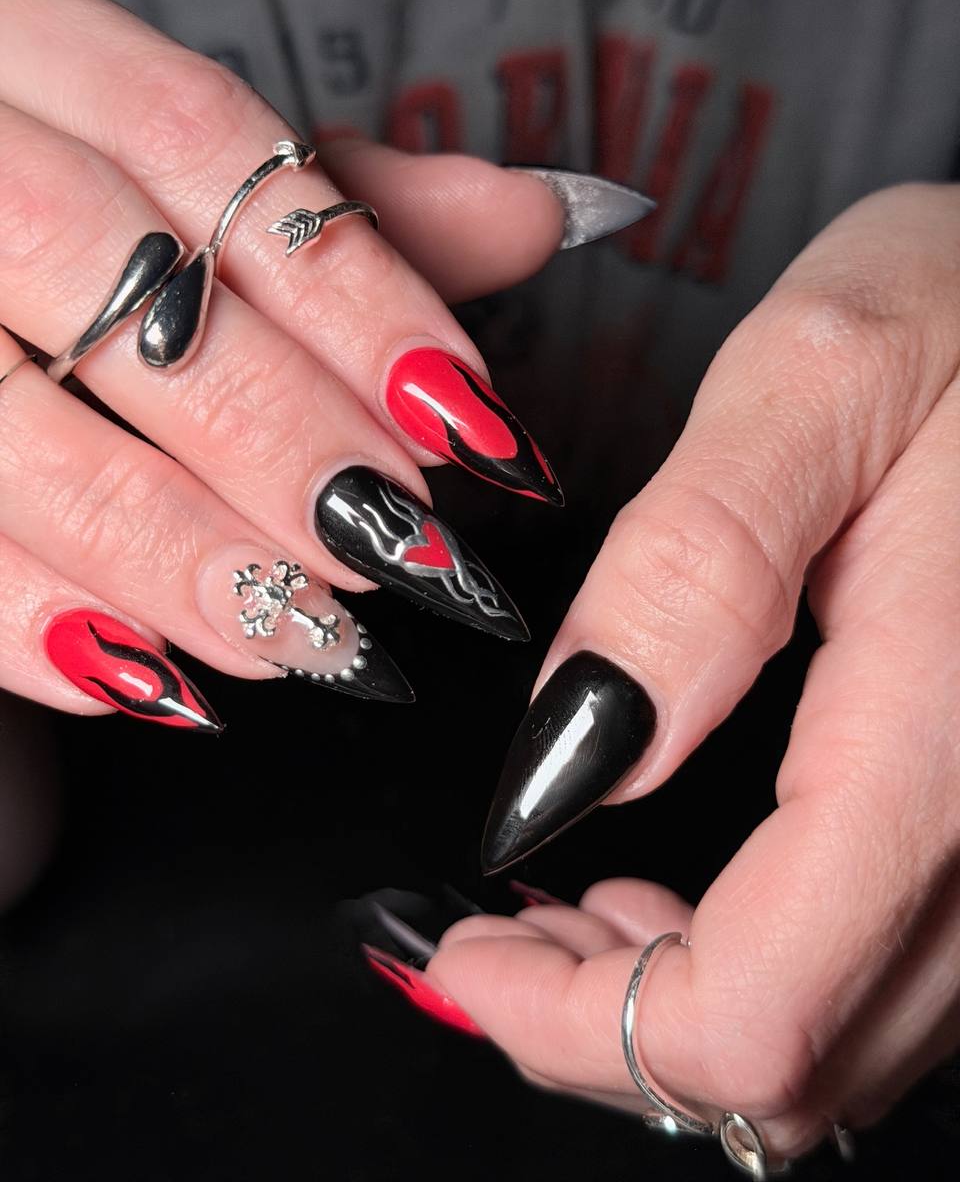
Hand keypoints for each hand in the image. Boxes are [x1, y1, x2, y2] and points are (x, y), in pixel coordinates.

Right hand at [0, 0, 586, 731]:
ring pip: (8, 424)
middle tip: (397, 545)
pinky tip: (144, 675)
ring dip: (171, 547)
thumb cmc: (66, 184)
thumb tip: (544, 215)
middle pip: (117, 289)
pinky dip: (23, 614)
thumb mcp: (190, 160)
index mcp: (34, 46)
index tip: (465, 417)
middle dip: (273, 433)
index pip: (204, 146)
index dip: (348, 291)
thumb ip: (356, 197)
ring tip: (301, 634)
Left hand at [429, 182, 959, 1161]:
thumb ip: (695, 577)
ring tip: (573, 907)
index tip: (460, 952)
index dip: (575, 1021)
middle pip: (799, 1058)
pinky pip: (891, 971)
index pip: (757, 1003)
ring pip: (847, 1038)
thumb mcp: (814, 384)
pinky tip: (683, 888)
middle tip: (492, 934)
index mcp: (947, 731)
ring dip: (679, 1006)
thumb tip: (572, 765)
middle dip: (608, 1027)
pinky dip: (761, 969)